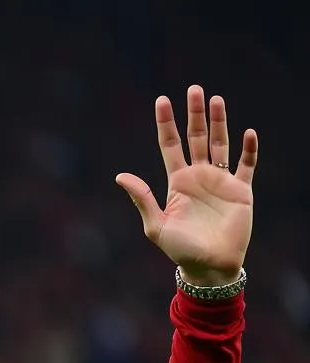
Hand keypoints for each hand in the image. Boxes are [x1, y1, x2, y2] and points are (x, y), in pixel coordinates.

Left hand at [117, 85, 256, 286]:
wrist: (209, 267)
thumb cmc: (180, 250)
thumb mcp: (156, 225)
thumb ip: (141, 199)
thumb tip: (120, 176)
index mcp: (177, 183)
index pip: (170, 146)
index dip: (166, 124)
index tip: (162, 100)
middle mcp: (199, 177)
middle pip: (196, 138)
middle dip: (194, 114)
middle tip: (193, 89)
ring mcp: (221, 182)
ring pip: (220, 144)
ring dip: (219, 122)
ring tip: (216, 99)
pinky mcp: (241, 191)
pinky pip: (247, 166)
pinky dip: (249, 150)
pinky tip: (247, 133)